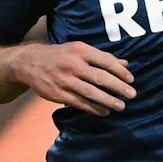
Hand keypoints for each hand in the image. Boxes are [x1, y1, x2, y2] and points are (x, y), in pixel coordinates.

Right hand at [15, 42, 135, 115]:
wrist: (30, 63)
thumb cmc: (60, 55)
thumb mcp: (79, 50)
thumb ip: (102, 57)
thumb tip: (125, 63)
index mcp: (80, 50)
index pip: (105, 61)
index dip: (120, 71)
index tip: (131, 80)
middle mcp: (73, 65)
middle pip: (100, 77)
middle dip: (118, 87)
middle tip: (132, 94)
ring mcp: (65, 80)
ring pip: (91, 92)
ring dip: (108, 100)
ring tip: (120, 106)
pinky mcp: (58, 94)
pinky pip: (79, 103)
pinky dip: (93, 108)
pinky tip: (104, 111)